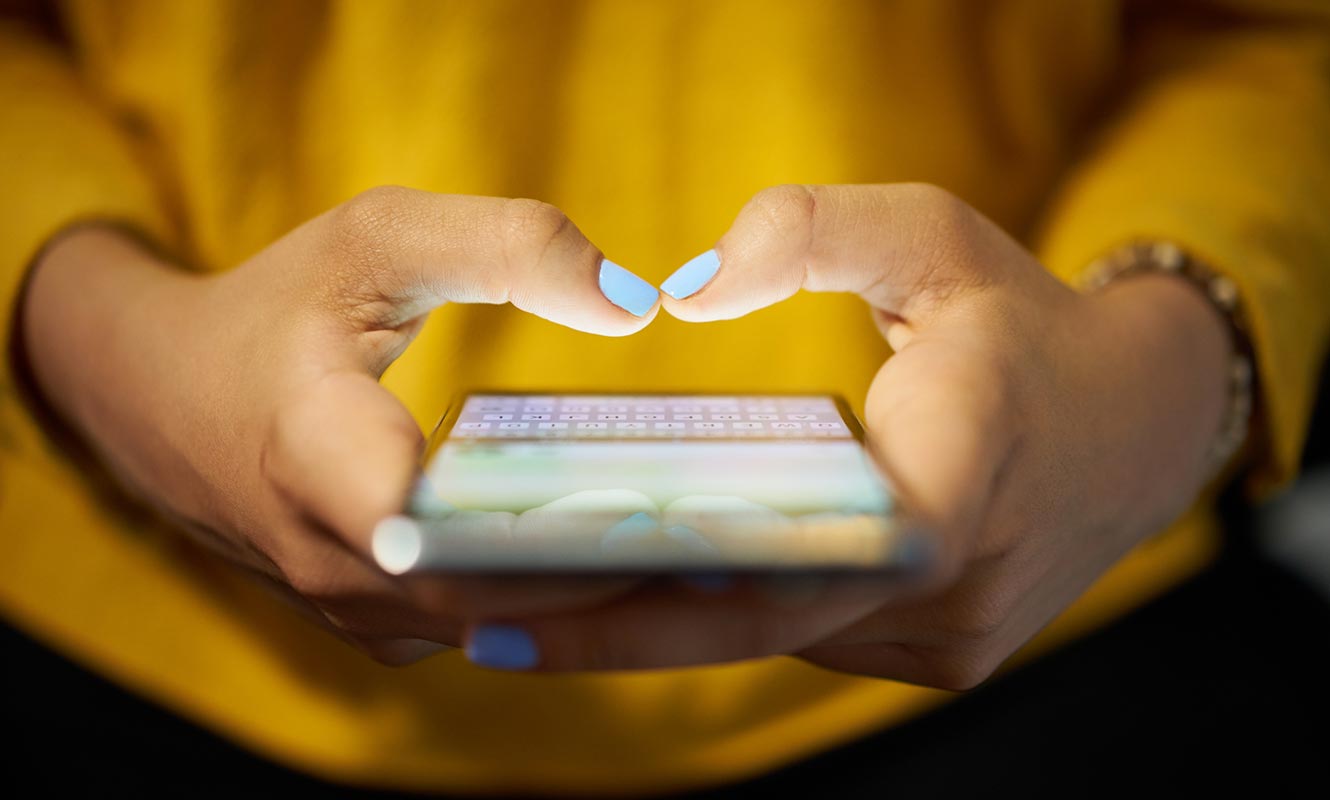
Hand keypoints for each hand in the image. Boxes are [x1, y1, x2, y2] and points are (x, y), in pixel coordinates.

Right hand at [20, 187, 661, 663]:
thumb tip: (638, 301)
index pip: (453, 535)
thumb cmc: (274, 309)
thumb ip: (507, 245)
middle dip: (619, 575)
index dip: (565, 535)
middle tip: (742, 540)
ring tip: (714, 558)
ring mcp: (352, 610)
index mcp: (318, 458)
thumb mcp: (377, 238)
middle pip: (499, 598)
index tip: (673, 514)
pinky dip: (555, 603)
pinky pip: (482, 627)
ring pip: (499, 627)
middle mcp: (333, 563)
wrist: (158, 396)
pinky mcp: (373, 624)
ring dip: (599, 599)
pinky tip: (637, 564)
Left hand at [462, 184, 1231, 687]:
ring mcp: (949, 638)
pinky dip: (725, 618)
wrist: (1136, 426)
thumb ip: (813, 231)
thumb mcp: (933, 236)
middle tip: (474, 618)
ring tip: (526, 605)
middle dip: (614, 625)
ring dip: (660, 625)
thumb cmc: (1021, 323)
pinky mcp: (939, 654)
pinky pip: (808, 638)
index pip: (800, 557)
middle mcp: (954, 585)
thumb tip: (686, 288)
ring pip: (776, 640)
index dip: (660, 591)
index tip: (532, 601)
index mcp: (959, 472)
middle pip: (758, 622)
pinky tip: (635, 592)